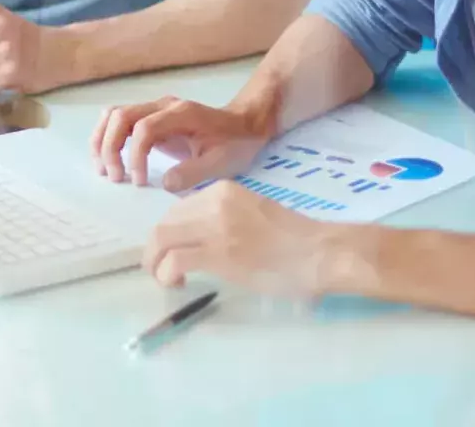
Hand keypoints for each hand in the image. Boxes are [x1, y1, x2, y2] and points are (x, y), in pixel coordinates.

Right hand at [90, 96, 268, 189]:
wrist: (245, 124)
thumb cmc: (234, 143)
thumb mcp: (221, 162)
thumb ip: (192, 172)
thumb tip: (163, 183)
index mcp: (181, 114)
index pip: (144, 128)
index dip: (135, 155)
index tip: (139, 181)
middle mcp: (163, 106)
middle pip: (121, 115)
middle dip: (110, 147)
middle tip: (115, 177)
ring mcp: (155, 109)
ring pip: (115, 114)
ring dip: (103, 140)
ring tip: (104, 169)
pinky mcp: (151, 118)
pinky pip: (120, 121)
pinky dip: (108, 138)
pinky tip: (109, 160)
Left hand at [144, 180, 330, 295]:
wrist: (318, 250)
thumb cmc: (294, 238)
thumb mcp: (252, 213)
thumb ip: (225, 218)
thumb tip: (199, 240)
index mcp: (224, 190)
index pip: (179, 207)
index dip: (169, 232)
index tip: (172, 250)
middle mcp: (215, 202)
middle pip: (165, 222)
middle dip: (156, 248)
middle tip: (161, 269)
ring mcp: (215, 227)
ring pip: (162, 238)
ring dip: (156, 262)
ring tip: (167, 279)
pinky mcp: (218, 254)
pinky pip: (174, 261)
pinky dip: (166, 274)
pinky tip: (178, 284)